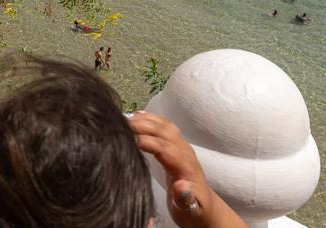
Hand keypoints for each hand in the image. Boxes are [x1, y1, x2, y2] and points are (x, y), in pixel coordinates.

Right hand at [129, 112, 245, 227]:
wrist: (204, 208)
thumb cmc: (194, 211)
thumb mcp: (189, 210)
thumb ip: (185, 199)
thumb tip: (182, 187)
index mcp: (186, 167)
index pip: (165, 148)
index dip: (146, 141)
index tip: (128, 139)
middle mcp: (185, 152)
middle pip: (164, 132)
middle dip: (143, 125)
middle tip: (120, 124)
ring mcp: (182, 147)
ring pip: (164, 126)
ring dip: (146, 119)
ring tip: (124, 117)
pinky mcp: (178, 146)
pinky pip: (165, 127)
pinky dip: (151, 118)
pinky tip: (138, 115)